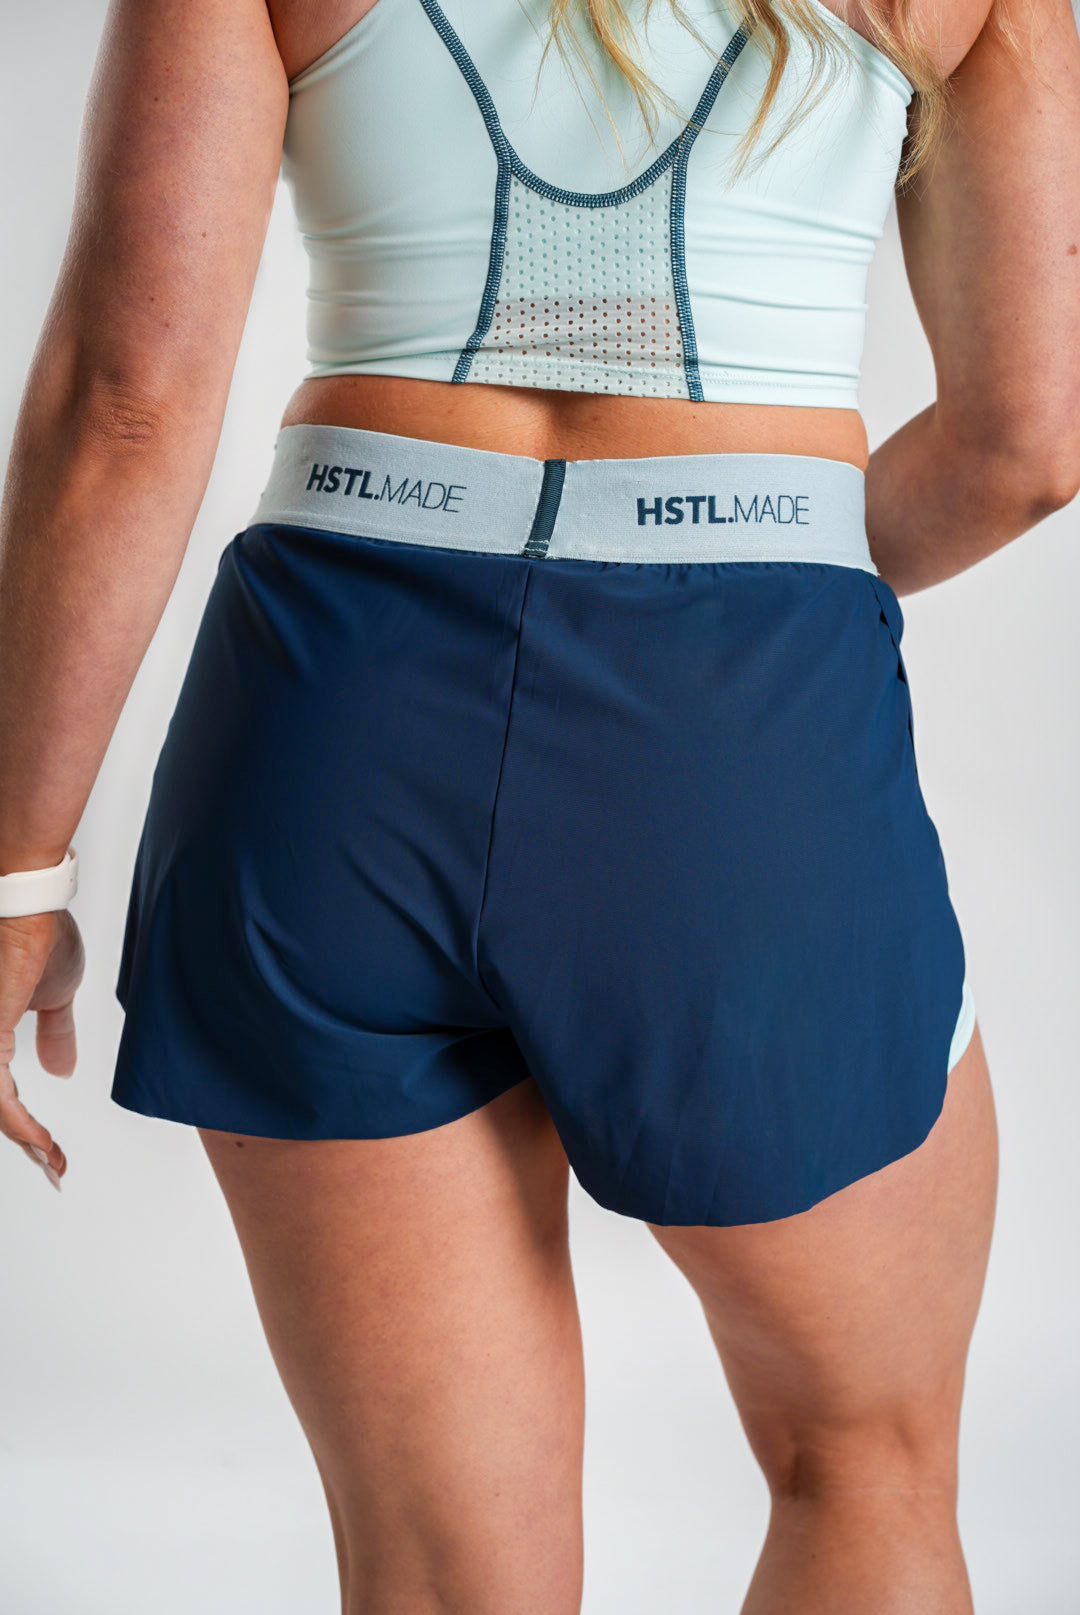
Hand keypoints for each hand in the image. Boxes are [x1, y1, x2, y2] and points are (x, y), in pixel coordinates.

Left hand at [0, 909, 84, 1190]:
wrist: (32, 906)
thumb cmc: (37, 934)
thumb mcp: (54, 997)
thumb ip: (54, 1033)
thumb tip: (61, 1068)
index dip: (22, 1123)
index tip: (50, 1150)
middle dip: (25, 1139)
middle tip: (52, 1164)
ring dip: (25, 1140)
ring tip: (51, 1159)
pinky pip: (0, 1100)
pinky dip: (23, 1127)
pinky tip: (43, 1143)